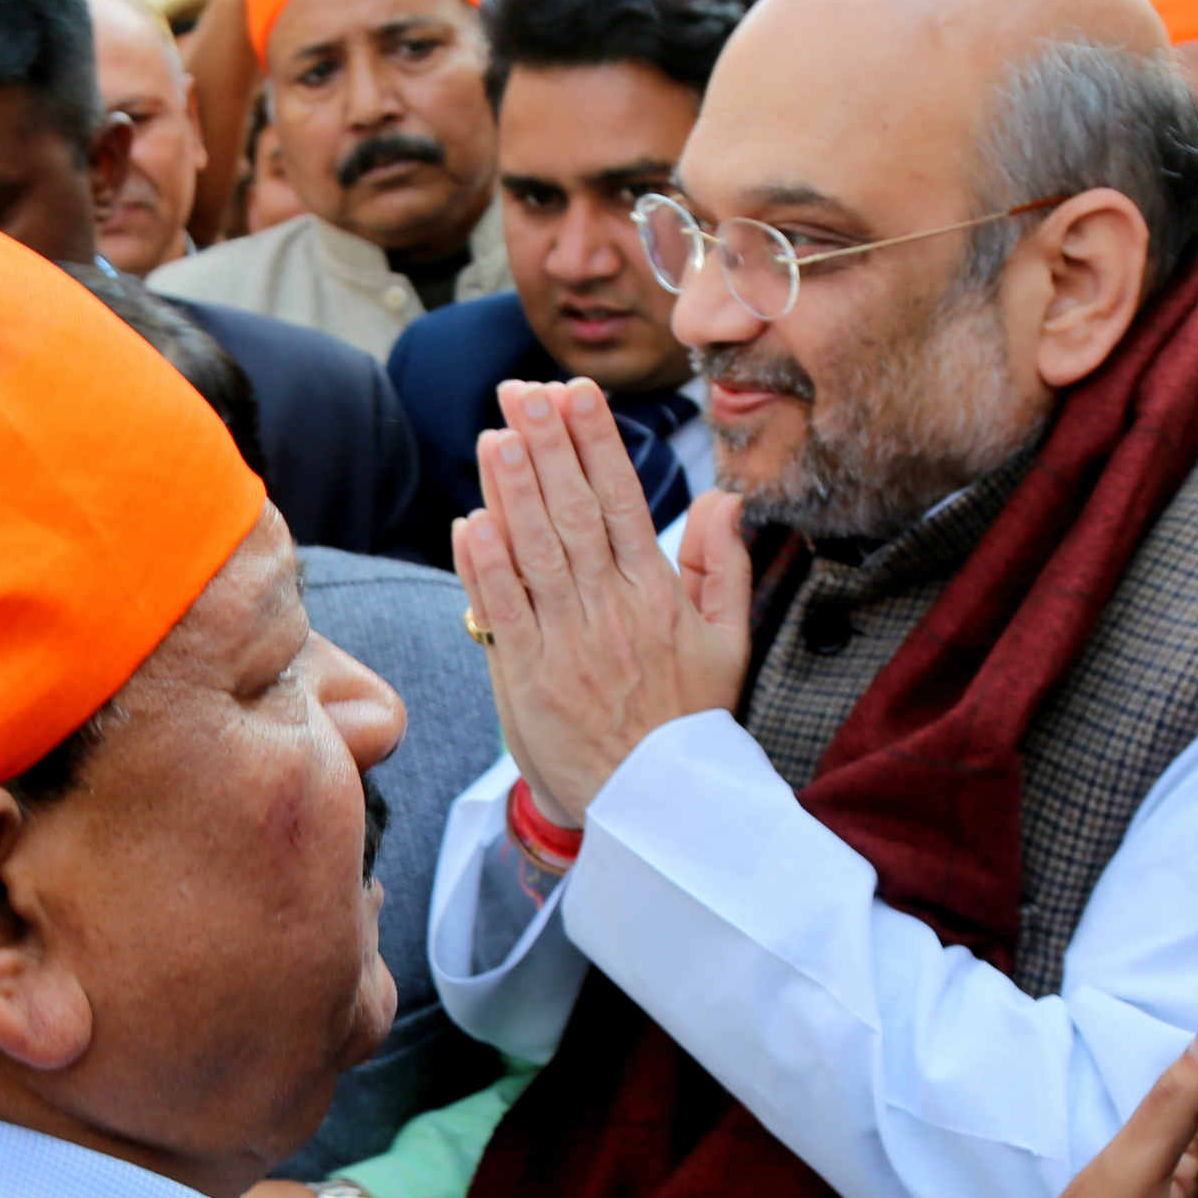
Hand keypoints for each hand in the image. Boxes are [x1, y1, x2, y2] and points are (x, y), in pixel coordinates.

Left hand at [455, 377, 751, 826]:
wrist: (656, 808)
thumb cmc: (689, 722)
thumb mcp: (727, 644)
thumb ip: (724, 568)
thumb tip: (723, 499)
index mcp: (658, 594)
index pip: (623, 500)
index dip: (596, 442)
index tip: (576, 392)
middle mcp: (610, 609)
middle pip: (574, 511)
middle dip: (547, 445)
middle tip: (522, 389)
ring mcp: (566, 641)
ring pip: (536, 550)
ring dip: (512, 490)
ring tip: (494, 434)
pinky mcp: (528, 677)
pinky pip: (503, 610)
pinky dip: (484, 566)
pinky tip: (469, 520)